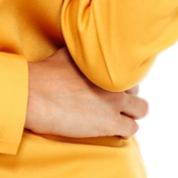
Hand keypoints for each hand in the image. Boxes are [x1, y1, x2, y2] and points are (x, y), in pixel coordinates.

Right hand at [25, 47, 149, 139]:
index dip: (123, 77)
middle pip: (138, 88)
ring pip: (142, 109)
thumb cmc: (45, 73)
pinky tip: (116, 129)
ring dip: (133, 113)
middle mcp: (116, 81)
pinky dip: (126, 129)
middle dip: (130, 94)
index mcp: (107, 63)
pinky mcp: (110, 123)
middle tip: (118, 100)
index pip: (131, 69)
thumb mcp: (67, 53)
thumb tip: (84, 47)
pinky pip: (132, 128)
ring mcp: (115, 102)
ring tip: (122, 116)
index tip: (116, 83)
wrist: (35, 95)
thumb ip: (83, 52)